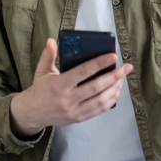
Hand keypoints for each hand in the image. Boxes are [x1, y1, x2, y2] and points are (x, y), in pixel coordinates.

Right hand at [9, 38, 132, 138]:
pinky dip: (110, 101)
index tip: (113, 56)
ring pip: (100, 100)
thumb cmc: (40, 90)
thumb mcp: (41, 71)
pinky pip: (99, 110)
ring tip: (122, 79)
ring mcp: (74, 110)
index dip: (100, 63)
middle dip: (115, 76)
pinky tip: (116, 91)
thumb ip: (48, 55)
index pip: (83, 72)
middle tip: (126, 68)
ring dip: (115, 89)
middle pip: (96, 87)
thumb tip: (52, 41)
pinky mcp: (79, 118)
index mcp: (59, 85)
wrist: (33, 113)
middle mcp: (68, 99)